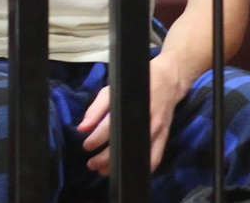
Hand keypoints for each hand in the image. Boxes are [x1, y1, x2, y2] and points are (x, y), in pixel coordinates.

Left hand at [78, 55, 187, 173]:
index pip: (108, 129)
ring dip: (119, 166)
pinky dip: (143, 168)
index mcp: (128, 106)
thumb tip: (82, 129)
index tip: (86, 146)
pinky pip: (156, 157)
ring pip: (136, 155)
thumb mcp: (112, 91)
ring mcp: (156, 129)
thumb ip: (96, 110)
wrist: (168, 79)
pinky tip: (129, 170)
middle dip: (102, 159)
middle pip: (122, 145)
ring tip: (104, 170)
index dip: (94, 141)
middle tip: (91, 163)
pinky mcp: (165, 135)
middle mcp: (143, 119)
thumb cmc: (136, 86)